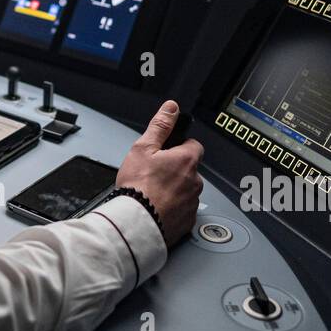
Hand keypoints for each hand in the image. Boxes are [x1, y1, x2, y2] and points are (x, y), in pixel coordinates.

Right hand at [115, 100, 202, 247]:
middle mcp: (195, 181)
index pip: (194, 145)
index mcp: (187, 160)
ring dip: (174, 190)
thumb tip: (171, 108)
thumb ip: (160, 126)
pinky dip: (173, 208)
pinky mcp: (187, 222)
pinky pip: (183, 210)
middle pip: (189, 169)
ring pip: (186, 190)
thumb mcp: (143, 148)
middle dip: (175, 170)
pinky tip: (157, 208)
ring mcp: (192, 203)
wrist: (135, 222)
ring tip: (152, 193)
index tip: (166, 151)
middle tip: (154, 174)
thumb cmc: (138, 187)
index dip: (179, 146)